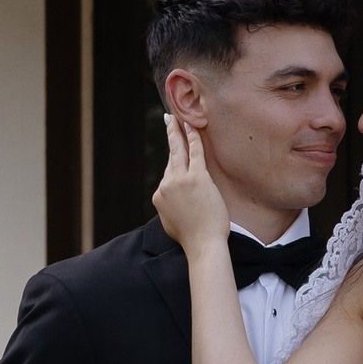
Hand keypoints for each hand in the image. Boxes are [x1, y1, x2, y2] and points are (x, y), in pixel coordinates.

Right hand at [153, 113, 231, 261]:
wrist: (203, 244)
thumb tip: (172, 200)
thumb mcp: (171, 222)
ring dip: (178, 132)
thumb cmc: (191, 238)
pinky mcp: (198, 178)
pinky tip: (192, 127)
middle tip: (169, 120)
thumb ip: (169, 207)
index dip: (176, 166)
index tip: (177, 150)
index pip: (167, 174)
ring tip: (177, 119)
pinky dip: (194, 138)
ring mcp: (181, 180)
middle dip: (170, 135)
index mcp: (159, 196)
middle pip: (170, 156)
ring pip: (179, 151)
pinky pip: (195, 153)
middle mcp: (167, 185)